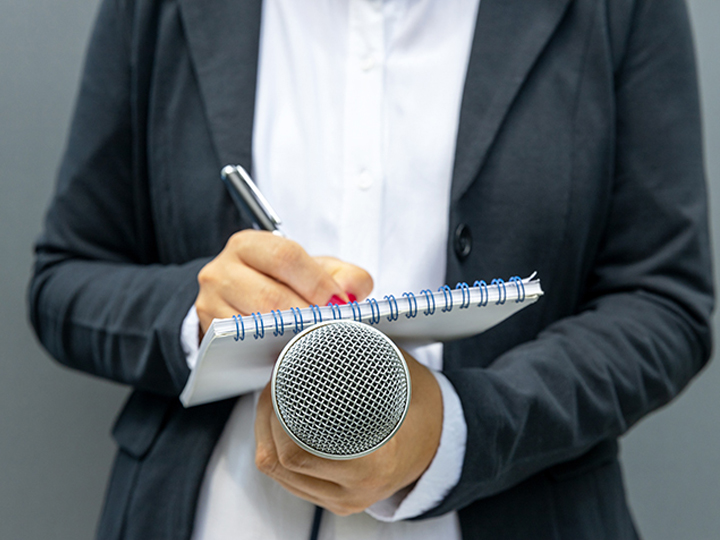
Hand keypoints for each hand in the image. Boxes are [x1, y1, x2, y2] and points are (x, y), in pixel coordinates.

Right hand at [195, 230, 372, 334]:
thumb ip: (345, 275)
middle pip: (269, 295)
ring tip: (312, 339)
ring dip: (289, 335)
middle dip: (306, 315)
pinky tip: (288, 350)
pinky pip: (242, 345)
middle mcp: (223, 269)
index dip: (316, 282)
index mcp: (250, 245)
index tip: (337, 302)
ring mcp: (212, 301)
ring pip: (254, 324)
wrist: (243, 303)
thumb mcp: (315, 271)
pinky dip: (267, 349)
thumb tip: (351, 292)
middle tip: (328, 327)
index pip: (285, 257)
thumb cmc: (284, 283)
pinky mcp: (210, 331)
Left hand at [254, 350, 442, 515]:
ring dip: (267, 431)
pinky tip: (281, 423)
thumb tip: (320, 328)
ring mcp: (342, 499)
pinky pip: (288, 479)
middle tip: (273, 383)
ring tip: (274, 398)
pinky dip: (276, 447)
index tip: (278, 381)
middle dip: (266, 416)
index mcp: (373, 464)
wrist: (444, 443)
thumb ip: (360, 357)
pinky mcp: (335, 499)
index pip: (295, 452)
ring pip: (278, 470)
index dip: (275, 414)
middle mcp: (354, 490)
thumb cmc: (421, 405)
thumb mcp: (397, 375)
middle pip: (278, 460)